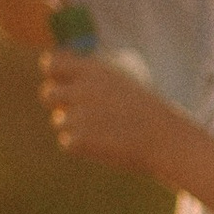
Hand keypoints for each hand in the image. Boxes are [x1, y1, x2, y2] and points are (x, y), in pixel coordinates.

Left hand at [38, 47, 183, 176]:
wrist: (165, 139)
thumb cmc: (149, 110)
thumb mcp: (125, 80)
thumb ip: (95, 75)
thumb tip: (68, 70)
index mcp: (92, 70)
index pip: (51, 64)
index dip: (54, 75)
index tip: (63, 83)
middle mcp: (81, 90)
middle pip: (47, 95)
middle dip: (60, 105)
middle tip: (81, 113)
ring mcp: (78, 115)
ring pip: (60, 122)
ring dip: (76, 129)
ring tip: (105, 132)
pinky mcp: (79, 139)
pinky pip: (68, 143)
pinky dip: (83, 148)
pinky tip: (105, 145)